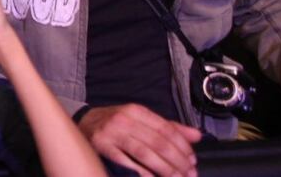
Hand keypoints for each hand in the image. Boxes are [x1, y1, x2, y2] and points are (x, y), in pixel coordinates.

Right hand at [78, 104, 200, 176]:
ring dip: (165, 169)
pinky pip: (126, 163)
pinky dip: (143, 173)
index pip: (166, 128)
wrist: (83, 123)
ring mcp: (111, 134)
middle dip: (177, 161)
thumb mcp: (140, 120)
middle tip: (189, 174)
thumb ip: (169, 128)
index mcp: (136, 111)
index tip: (192, 160)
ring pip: (145, 153)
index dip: (182, 146)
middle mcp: (123, 120)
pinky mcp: (102, 147)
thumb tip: (197, 136)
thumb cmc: (116, 124)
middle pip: (158, 142)